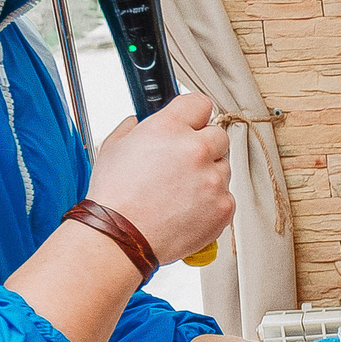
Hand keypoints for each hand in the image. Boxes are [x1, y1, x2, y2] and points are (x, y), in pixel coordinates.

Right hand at [85, 93, 232, 265]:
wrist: (121, 238)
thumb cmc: (115, 197)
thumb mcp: (114, 146)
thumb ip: (134, 126)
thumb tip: (141, 121)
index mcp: (170, 128)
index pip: (200, 103)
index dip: (194, 114)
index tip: (192, 123)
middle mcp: (196, 150)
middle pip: (218, 136)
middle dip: (203, 146)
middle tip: (182, 164)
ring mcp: (213, 179)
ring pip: (223, 167)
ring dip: (208, 175)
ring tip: (179, 192)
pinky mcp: (223, 207)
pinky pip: (226, 196)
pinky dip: (211, 202)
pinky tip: (187, 209)